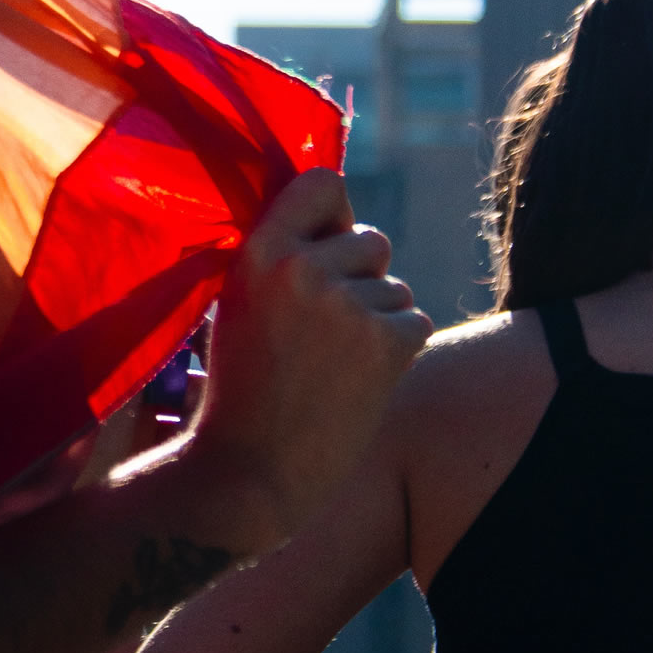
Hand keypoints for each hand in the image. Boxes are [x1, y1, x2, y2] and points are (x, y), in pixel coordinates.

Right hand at [189, 169, 429, 549]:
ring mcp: (348, 304)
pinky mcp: (388, 343)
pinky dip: (397, 351)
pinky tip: (359, 381)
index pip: (323, 182)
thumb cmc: (239, 387)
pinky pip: (415, 323)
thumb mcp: (236, 302)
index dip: (335, 212)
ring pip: (395, 288)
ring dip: (379, 319)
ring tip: (335, 362)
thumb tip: (332, 222)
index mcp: (259, 251)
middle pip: (372, 240)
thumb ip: (278, 258)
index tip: (327, 240)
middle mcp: (304, 267)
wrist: (249, 470)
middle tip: (328, 325)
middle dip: (361, 276)